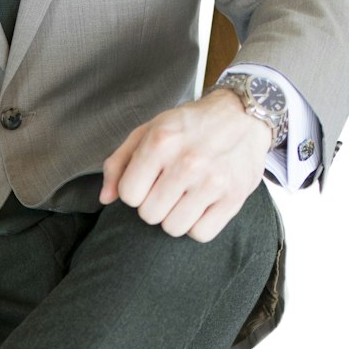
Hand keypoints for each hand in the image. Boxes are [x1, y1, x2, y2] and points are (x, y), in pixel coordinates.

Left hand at [99, 89, 272, 241]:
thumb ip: (119, 163)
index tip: (148, 181)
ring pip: (174, 228)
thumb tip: (106, 198)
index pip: (129, 195)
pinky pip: (201, 234)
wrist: (242, 114)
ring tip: (184, 197)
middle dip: (154, 204)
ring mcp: (213, 182)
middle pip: (150, 215)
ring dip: (174, 217)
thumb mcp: (148, 131)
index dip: (135, 191)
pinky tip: (200, 206)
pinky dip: (197, 225)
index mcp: (161, 142)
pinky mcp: (234, 197)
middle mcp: (187, 163)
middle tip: (168, 188)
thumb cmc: (190, 125)